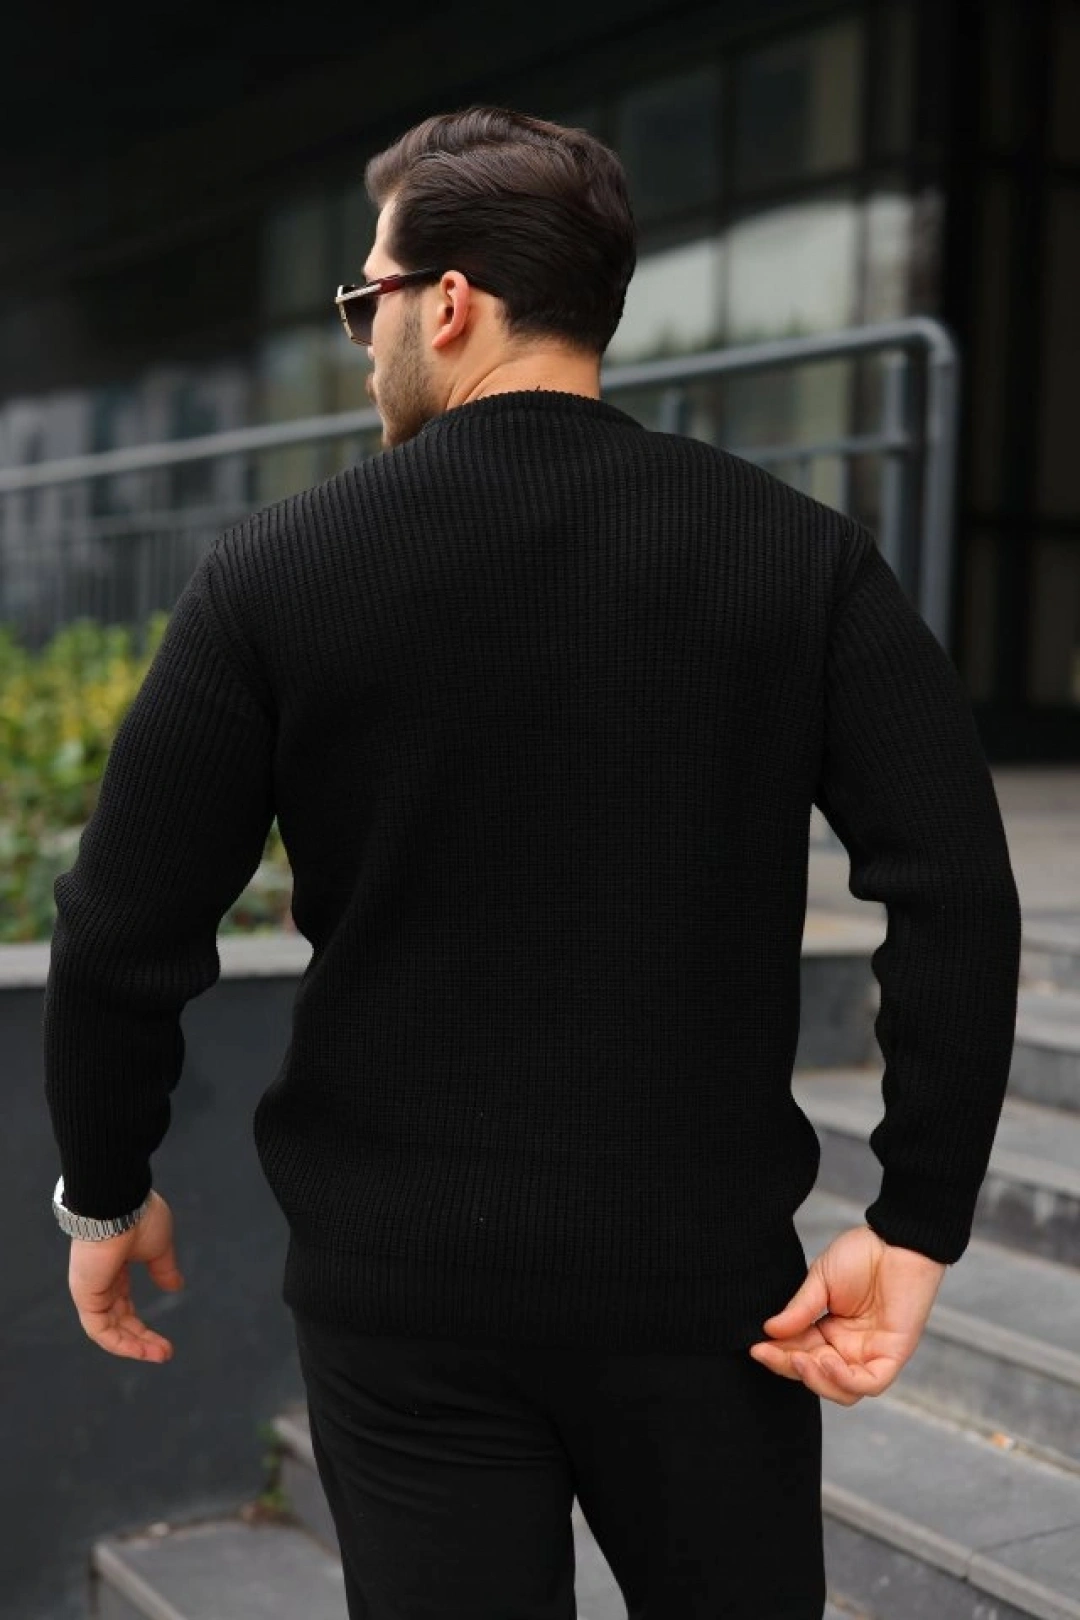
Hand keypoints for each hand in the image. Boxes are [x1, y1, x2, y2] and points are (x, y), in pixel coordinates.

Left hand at [68, 1189, 184, 1361]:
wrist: (118, 1204)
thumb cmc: (138, 1217)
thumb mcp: (159, 1247)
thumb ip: (164, 1269)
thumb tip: (176, 1287)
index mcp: (115, 1268)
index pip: (125, 1306)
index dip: (143, 1326)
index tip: (165, 1342)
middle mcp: (100, 1281)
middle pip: (118, 1321)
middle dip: (142, 1339)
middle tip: (165, 1353)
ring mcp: (90, 1289)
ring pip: (109, 1329)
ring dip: (134, 1346)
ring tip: (161, 1355)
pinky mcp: (85, 1295)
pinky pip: (99, 1329)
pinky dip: (119, 1342)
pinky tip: (140, 1350)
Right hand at [748, 1223, 947, 1404]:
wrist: (896, 1240)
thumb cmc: (862, 1254)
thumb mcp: (820, 1280)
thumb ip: (799, 1309)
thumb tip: (769, 1330)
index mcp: (830, 1332)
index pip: (801, 1354)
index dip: (778, 1355)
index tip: (755, 1347)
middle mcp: (850, 1348)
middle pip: (817, 1376)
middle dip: (790, 1368)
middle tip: (767, 1352)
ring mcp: (871, 1353)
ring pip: (843, 1391)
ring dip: (817, 1381)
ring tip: (799, 1359)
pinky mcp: (893, 1355)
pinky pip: (869, 1383)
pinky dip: (845, 1380)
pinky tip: (826, 1361)